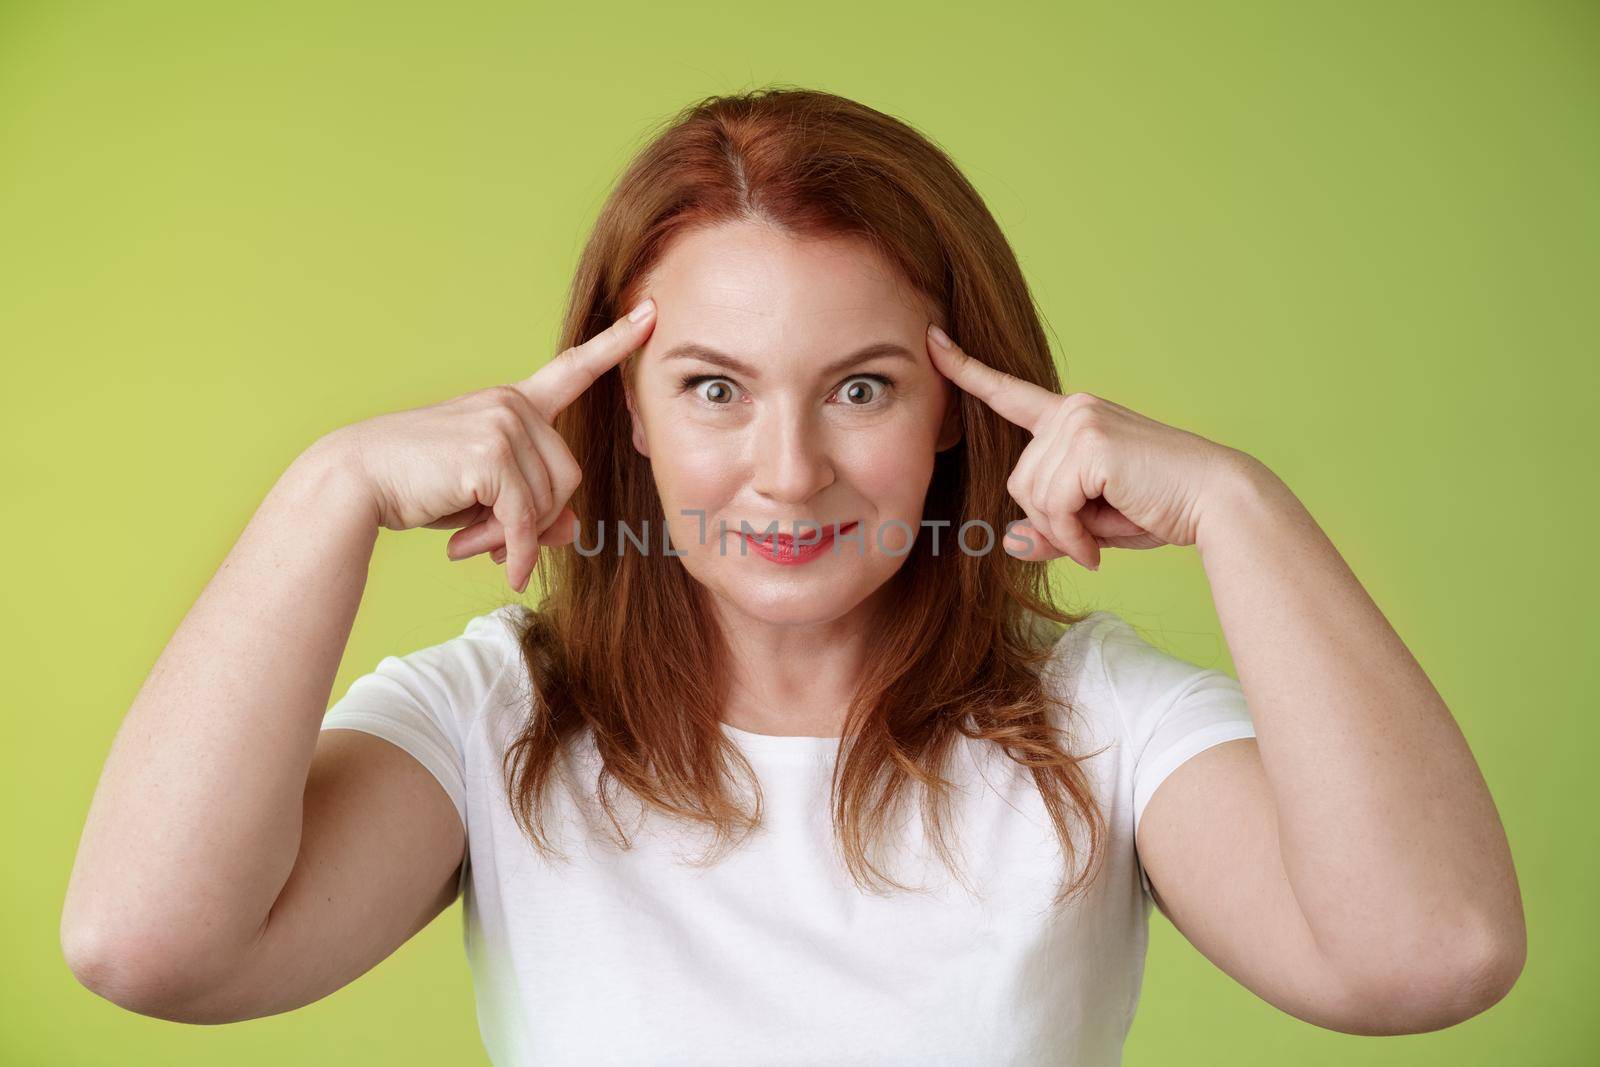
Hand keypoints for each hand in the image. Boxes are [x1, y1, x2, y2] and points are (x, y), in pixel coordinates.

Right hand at [322, 297, 657, 592]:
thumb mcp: (488, 499)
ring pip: (550, 501)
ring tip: (471, 543)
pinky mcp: (491, 453)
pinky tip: (501, 568)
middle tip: (489, 541)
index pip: (572, 368)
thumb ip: (535, 510)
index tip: (651, 315)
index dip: (615, 344)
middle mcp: (512, 404)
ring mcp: (503, 423)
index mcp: (513, 403)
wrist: (356, 481)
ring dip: (515, 536)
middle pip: (568, 476)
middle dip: (535, 519)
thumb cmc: (421, 488)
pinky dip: (517, 550)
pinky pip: (526, 518)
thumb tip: (574, 529)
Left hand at [924, 323, 1248, 570]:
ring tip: (1099, 538)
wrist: (1215, 501)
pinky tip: (1097, 544)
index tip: (932, 340)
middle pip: (1017, 480)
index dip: (966, 370)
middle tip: (1088, 537)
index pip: (1010, 392)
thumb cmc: (1160, 507)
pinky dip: (1071, 536)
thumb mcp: (1092, 521)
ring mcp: (1080, 423)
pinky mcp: (1090, 444)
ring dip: (1062, 531)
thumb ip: (1050, 529)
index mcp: (1072, 417)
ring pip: (1030, 496)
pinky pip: (1052, 506)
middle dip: (1049, 520)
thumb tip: (1010, 541)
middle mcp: (1073, 410)